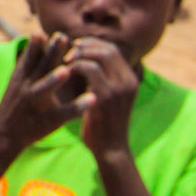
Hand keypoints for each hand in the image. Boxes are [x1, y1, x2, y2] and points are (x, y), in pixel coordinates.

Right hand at [0, 37, 86, 147]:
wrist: (4, 133)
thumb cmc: (16, 102)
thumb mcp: (19, 78)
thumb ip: (31, 58)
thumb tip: (39, 33)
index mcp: (23, 77)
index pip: (32, 57)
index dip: (42, 45)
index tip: (55, 33)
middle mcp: (28, 87)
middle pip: (40, 67)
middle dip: (50, 53)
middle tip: (62, 38)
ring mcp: (37, 103)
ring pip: (45, 89)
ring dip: (54, 80)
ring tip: (65, 71)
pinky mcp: (49, 120)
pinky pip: (64, 113)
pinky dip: (77, 106)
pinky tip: (91, 99)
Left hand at [62, 35, 141, 156]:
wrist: (110, 150)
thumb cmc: (104, 125)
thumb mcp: (108, 98)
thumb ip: (103, 80)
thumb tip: (86, 61)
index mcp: (130, 80)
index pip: (113, 50)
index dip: (93, 45)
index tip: (76, 46)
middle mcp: (128, 81)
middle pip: (108, 49)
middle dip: (85, 46)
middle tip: (68, 52)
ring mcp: (119, 88)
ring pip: (100, 56)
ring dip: (79, 55)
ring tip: (65, 61)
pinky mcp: (106, 96)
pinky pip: (90, 70)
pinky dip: (76, 67)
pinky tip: (65, 73)